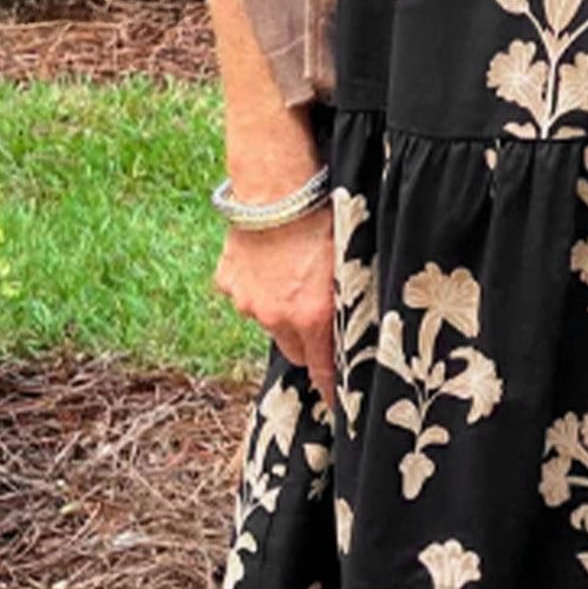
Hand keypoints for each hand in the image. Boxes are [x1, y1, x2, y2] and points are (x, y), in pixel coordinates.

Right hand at [212, 204, 335, 409]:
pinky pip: (245, 296)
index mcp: (313, 317)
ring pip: (269, 322)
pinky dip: (256, 287)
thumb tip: (360, 331)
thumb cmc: (322, 217)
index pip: (323, 371)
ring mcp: (247, 302)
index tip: (335, 402)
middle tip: (317, 320)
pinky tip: (269, 261)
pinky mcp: (228, 282)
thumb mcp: (348, 265)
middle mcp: (277, 318)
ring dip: (280, 310)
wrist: (276, 186)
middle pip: (295, 351)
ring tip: (292, 276)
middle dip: (307, 343)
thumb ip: (350, 305)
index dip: (330, 388)